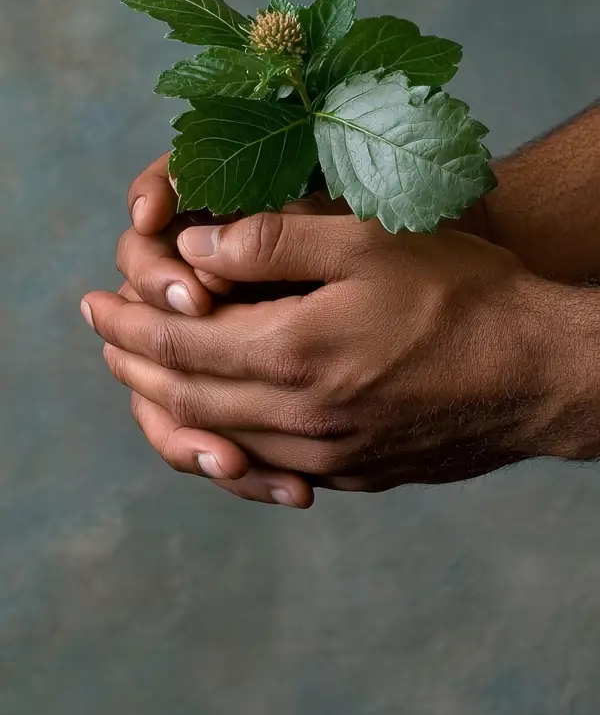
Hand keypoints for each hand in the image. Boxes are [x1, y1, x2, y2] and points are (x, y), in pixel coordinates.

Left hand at [83, 210, 555, 499]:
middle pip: (184, 397)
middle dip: (132, 364)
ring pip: (219, 439)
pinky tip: (223, 425)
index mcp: (292, 354)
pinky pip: (267, 467)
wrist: (540, 373)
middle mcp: (298, 417)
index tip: (92, 305)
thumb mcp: (367, 241)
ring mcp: (327, 456)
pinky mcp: (356, 473)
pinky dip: (225, 443)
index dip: (126, 322)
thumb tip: (196, 244)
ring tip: (146, 379)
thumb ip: (271, 241)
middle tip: (103, 337)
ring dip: (169, 408)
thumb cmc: (463, 294)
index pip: (176, 343)